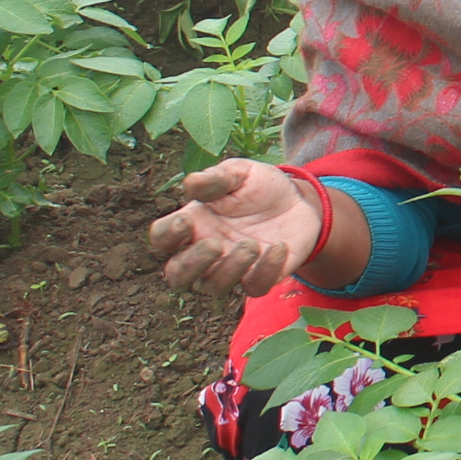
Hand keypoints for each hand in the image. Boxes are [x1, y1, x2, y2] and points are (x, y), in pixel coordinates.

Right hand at [149, 160, 331, 298]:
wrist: (298, 199)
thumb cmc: (259, 186)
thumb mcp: (241, 173)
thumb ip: (217, 178)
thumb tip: (190, 182)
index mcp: (193, 223)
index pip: (162, 238)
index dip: (166, 234)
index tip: (186, 221)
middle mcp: (205, 251)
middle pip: (177, 275)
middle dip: (190, 265)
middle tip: (214, 245)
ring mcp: (231, 267)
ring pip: (214, 286)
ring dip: (230, 269)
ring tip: (251, 245)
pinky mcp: (259, 276)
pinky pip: (254, 287)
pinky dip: (266, 271)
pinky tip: (278, 247)